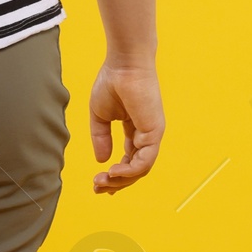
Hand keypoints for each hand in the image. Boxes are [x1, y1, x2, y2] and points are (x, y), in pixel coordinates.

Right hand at [89, 62, 163, 191]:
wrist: (123, 64)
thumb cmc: (112, 82)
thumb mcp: (100, 116)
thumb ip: (101, 138)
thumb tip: (101, 161)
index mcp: (135, 131)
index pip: (128, 160)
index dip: (114, 174)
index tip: (96, 182)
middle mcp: (146, 135)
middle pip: (135, 170)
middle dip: (116, 182)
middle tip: (97, 187)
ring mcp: (152, 135)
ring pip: (141, 170)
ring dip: (121, 180)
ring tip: (102, 181)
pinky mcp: (154, 132)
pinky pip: (144, 160)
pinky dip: (129, 171)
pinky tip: (113, 172)